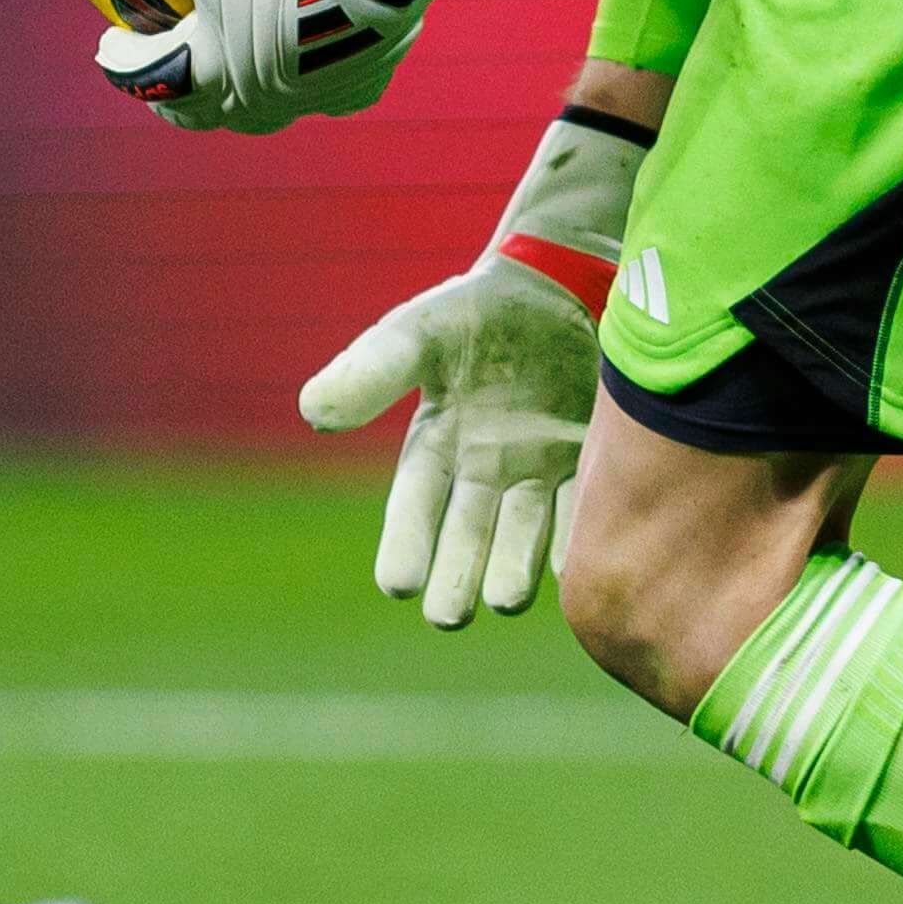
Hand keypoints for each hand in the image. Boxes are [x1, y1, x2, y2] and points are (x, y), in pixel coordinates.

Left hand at [75, 0, 508, 133]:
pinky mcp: (356, 87)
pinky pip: (331, 94)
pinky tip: (319, 61)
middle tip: (162, 72)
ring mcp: (308, 99)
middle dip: (175, 96)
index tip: (111, 45)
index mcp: (213, 74)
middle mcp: (256, 101)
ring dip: (238, 95)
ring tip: (234, 69)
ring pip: (264, 110)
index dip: (125, 66)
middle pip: (202, 113)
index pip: (152, 83)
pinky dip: (315, 82)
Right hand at [296, 110, 640, 624]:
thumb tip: (313, 410)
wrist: (553, 289)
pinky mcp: (589, 459)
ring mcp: (537, 472)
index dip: (404, 545)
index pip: (412, 509)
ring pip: (521, 535)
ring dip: (512, 568)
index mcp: (435, 449)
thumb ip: (372, 371)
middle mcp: (484, 474)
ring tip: (504, 598)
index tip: (397, 583)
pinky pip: (579, 507)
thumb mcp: (417, 333)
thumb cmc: (473, 313)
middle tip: (449, 614)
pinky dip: (574, 537)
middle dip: (456, 577)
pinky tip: (572, 565)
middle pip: (466, 536)